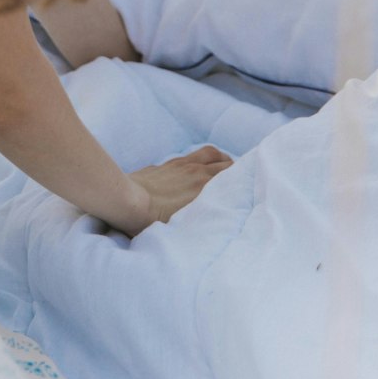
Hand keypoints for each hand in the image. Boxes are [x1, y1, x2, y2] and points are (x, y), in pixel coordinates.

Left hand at [114, 145, 233, 237]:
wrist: (127, 201)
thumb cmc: (154, 219)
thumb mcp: (185, 224)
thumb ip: (202, 216)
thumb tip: (215, 220)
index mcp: (203, 184)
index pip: (230, 174)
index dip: (242, 176)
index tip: (250, 182)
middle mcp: (195, 170)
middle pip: (222, 161)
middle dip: (234, 166)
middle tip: (241, 175)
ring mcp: (180, 165)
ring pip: (207, 154)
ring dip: (219, 157)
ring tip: (225, 164)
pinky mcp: (166, 164)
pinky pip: (190, 156)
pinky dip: (200, 159)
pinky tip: (197, 168)